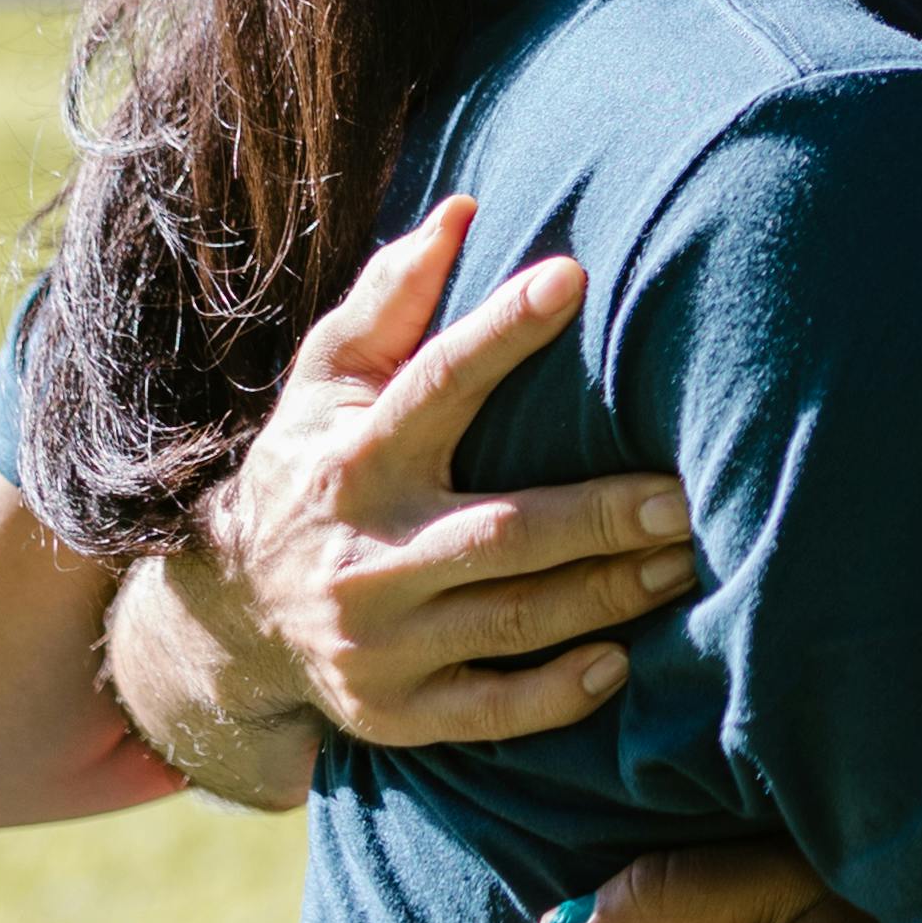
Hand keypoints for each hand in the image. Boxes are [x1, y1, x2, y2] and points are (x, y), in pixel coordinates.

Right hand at [185, 197, 682, 748]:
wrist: (234, 614)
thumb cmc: (314, 466)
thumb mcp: (327, 381)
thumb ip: (391, 296)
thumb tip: (465, 210)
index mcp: (352, 456)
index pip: (433, 383)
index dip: (502, 331)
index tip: (573, 279)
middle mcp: (364, 551)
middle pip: (502, 532)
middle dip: (602, 515)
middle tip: (686, 496)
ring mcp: (377, 641)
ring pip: (514, 619)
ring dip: (610, 593)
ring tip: (687, 561)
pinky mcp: (394, 712)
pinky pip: (491, 711)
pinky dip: (557, 692)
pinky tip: (621, 661)